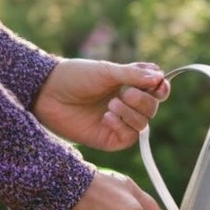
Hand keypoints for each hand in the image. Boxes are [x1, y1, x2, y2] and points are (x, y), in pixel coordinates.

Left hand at [32, 60, 170, 150]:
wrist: (48, 94)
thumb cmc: (75, 77)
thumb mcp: (106, 71)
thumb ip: (134, 75)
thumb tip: (160, 78)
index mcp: (130, 84)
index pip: (158, 90)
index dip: (161, 89)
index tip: (157, 85)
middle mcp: (128, 104)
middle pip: (152, 107)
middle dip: (142, 101)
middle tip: (124, 93)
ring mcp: (120, 122)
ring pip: (143, 124)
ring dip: (130, 114)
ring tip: (111, 105)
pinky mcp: (110, 138)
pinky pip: (129, 137)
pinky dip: (121, 126)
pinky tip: (106, 118)